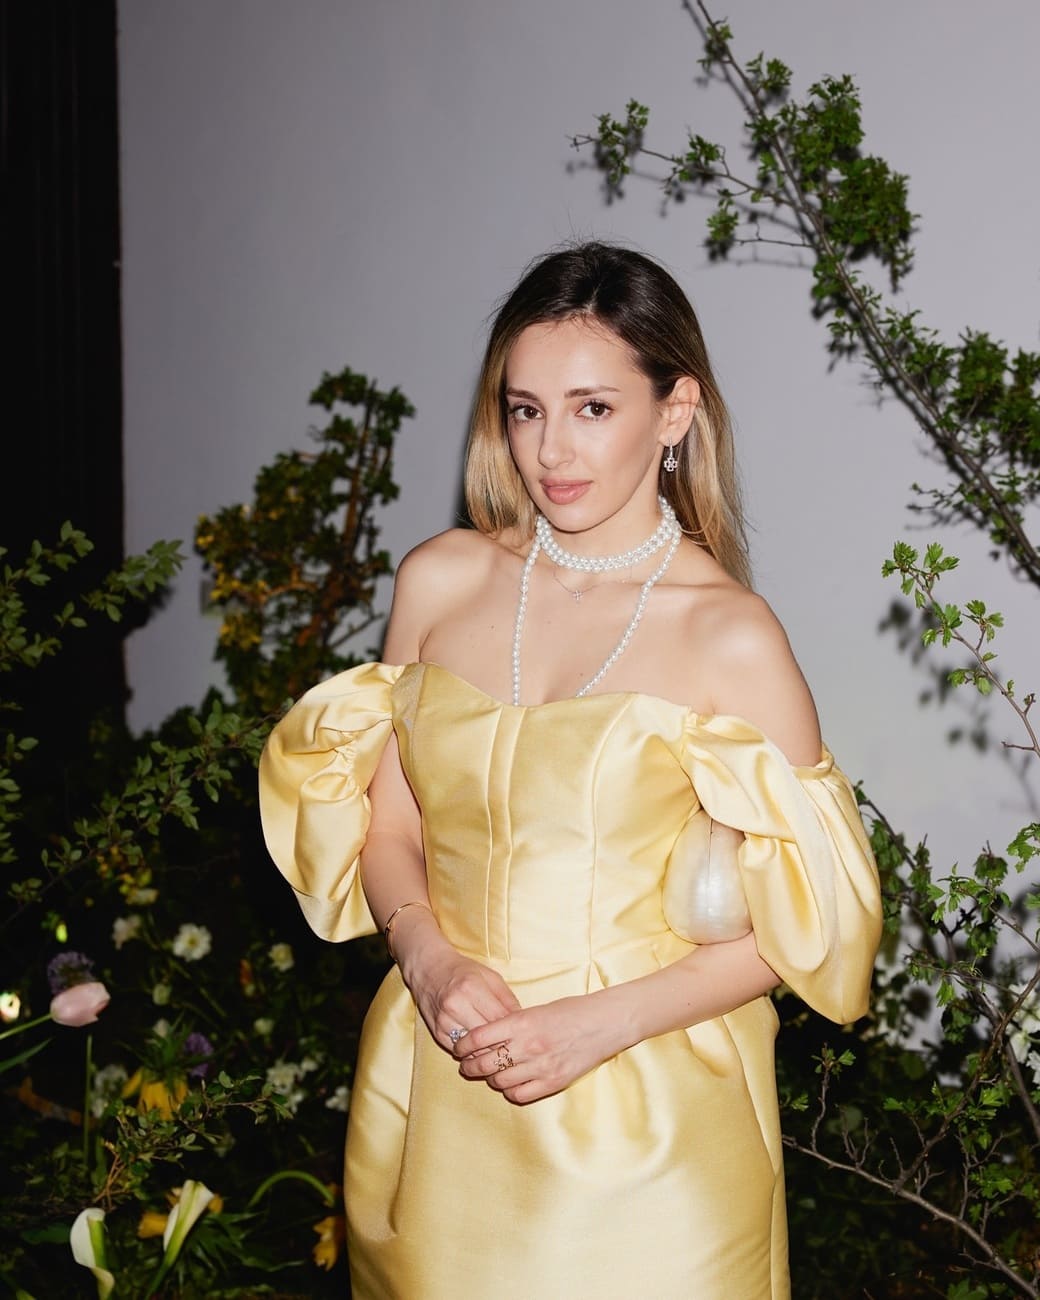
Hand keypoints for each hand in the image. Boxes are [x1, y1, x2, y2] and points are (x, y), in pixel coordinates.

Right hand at [398, 929, 520, 1054]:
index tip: (522, 1035)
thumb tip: (523, 1022)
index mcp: (471, 988)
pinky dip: (472, 1053)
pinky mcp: (437, 1032)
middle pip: (486, 1037)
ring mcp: (444, 1021)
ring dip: (487, 1052)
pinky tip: (480, 1049)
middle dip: (502, 1044)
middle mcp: (455, 1006)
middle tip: (514, 1047)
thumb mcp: (490, 977)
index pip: (498, 1019)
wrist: (428, 969)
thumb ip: (507, 999)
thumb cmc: (463, 971)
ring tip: (499, 1050)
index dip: (513, 1030)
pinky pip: (459, 1050)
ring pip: (473, 1048)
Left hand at [454, 993, 626, 1104]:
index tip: (460, 1047)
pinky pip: (520, 1094)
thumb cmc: (572, 1010)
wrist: (606, 1022)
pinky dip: (510, 1091)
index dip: (463, 1044)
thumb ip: (513, 1024)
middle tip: (466, 1064)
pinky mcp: (553, 1082)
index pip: (479, 1037)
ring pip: (499, 1081)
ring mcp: (541, 1066)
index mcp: (522, 1022)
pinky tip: (511, 1083)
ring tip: (489, 1073)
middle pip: (485, 1063)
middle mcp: (529, 1046)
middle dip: (470, 1065)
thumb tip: (487, 1036)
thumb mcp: (538, 1010)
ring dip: (490, 1078)